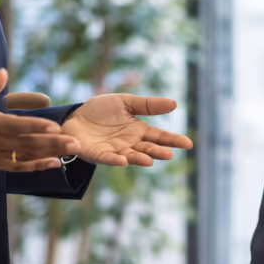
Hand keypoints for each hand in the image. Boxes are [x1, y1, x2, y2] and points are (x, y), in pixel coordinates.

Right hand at [0, 69, 79, 171]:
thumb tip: (2, 73)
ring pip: (25, 157)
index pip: (15, 126)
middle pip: (26, 144)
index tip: (55, 127)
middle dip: (53, 144)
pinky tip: (53, 164)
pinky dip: (35, 166)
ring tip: (71, 153)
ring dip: (49, 155)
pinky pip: (17, 167)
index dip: (35, 127)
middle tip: (76, 143)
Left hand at [62, 94, 193, 165]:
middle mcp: (129, 143)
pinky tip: (123, 160)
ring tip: (149, 160)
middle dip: (158, 152)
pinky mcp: (98, 154)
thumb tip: (175, 104)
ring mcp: (115, 151)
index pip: (159, 136)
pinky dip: (115, 160)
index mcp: (138, 131)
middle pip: (147, 149)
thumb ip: (148, 105)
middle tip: (169, 154)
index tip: (188, 144)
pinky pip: (108, 158)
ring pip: (130, 156)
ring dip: (139, 159)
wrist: (75, 116)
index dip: (173, 140)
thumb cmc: (101, 110)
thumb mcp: (126, 102)